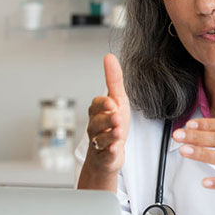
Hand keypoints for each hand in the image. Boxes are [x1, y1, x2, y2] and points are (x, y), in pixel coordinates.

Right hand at [78, 54, 130, 188]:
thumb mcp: (118, 99)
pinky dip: (110, 152)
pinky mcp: (104, 157)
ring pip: (100, 139)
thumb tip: (109, 57)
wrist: (109, 152)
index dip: (103, 104)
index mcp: (98, 111)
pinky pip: (105, 155)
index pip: (97, 105)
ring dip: (109, 135)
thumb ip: (114, 80)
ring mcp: (99, 143)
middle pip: (97, 122)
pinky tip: (115, 149)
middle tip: (117, 118)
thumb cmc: (113, 124)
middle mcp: (95, 126)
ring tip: (119, 132)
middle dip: (107, 120)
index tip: (112, 103)